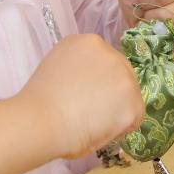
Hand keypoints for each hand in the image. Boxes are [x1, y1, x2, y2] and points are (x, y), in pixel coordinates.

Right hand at [0, 34, 144, 173]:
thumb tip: (89, 85)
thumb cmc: (39, 102)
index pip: (105, 62)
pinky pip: (134, 118)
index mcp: (87, 42)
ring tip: (92, 124)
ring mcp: (124, 75)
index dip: (98, 83)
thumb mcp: (58, 68)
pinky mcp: (132, 100)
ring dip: (116, 111)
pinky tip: (99, 130)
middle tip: (91, 114)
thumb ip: (79, 69)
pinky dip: (121, 128)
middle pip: (122, 75)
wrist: (40, 121)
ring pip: (130, 97)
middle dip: (111, 95)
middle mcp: (110, 52)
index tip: (84, 96)